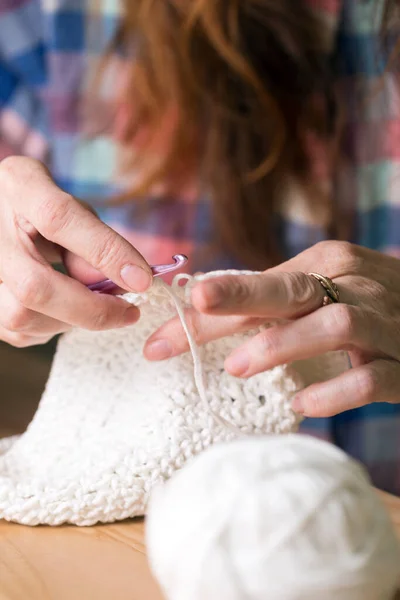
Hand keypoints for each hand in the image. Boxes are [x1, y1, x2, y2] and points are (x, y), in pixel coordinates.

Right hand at [0, 156, 151, 347]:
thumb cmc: (37, 203)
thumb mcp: (69, 203)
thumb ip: (92, 236)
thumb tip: (125, 280)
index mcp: (20, 187)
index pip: (58, 218)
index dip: (104, 251)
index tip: (142, 279)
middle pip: (35, 287)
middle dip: (91, 309)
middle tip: (129, 312)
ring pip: (23, 316)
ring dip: (71, 320)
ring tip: (93, 305)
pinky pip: (19, 331)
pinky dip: (51, 327)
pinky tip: (65, 310)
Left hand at [144, 241, 399, 416]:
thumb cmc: (367, 305)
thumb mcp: (323, 289)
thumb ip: (273, 299)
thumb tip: (202, 311)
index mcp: (327, 264)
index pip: (257, 284)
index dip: (205, 311)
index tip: (156, 339)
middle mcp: (355, 286)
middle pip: (290, 289)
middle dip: (236, 301)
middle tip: (188, 315)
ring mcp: (384, 324)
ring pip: (336, 325)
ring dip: (283, 344)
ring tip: (236, 367)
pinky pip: (372, 378)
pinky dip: (336, 392)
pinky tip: (301, 404)